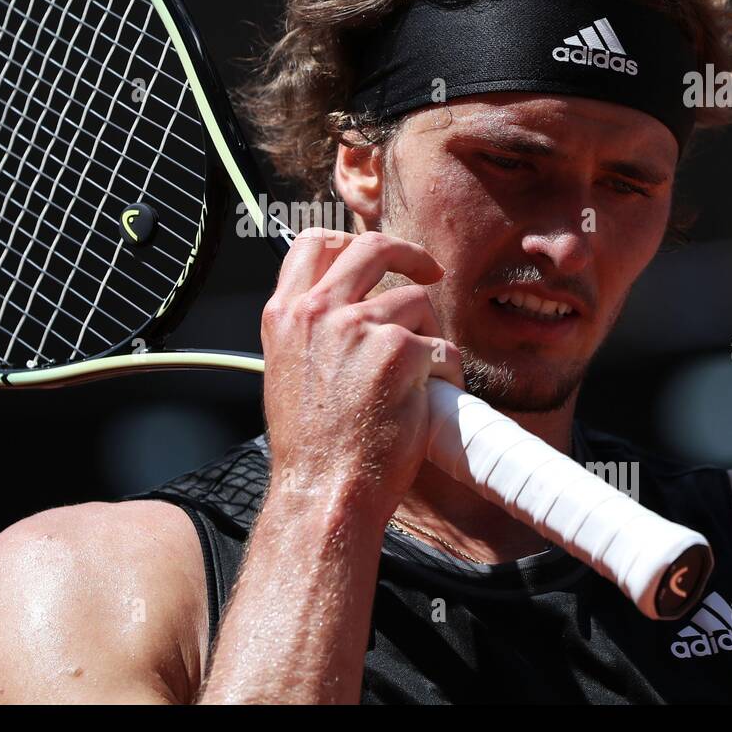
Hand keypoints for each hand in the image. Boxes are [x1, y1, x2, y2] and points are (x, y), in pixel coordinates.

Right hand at [259, 228, 463, 523]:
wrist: (324, 489)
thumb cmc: (311, 445)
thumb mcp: (287, 370)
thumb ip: (313, 328)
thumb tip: (348, 302)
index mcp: (286, 314)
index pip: (315, 244)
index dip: (352, 242)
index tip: (378, 258)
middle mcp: (318, 312)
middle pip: (372, 247)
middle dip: (408, 254)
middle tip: (428, 273)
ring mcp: (359, 327)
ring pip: (417, 302)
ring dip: (428, 335)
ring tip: (418, 378)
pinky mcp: (401, 351)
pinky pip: (442, 348)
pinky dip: (445, 373)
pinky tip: (428, 400)